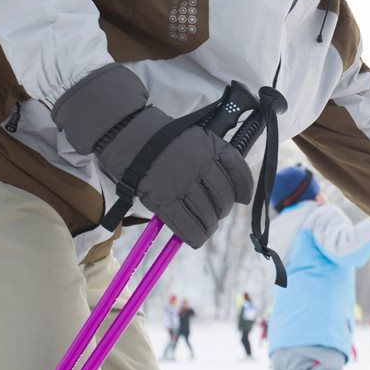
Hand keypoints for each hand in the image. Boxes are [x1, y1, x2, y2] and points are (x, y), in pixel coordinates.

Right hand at [52, 64, 253, 247]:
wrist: (124, 132)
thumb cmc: (156, 134)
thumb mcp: (192, 135)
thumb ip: (209, 155)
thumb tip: (221, 185)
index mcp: (211, 147)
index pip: (239, 172)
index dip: (244, 189)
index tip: (243, 198)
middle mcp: (202, 165)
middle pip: (224, 198)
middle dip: (222, 209)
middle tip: (214, 212)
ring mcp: (183, 183)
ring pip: (208, 214)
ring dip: (209, 225)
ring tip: (205, 227)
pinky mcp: (164, 199)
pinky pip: (187, 226)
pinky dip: (195, 236)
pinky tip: (196, 238)